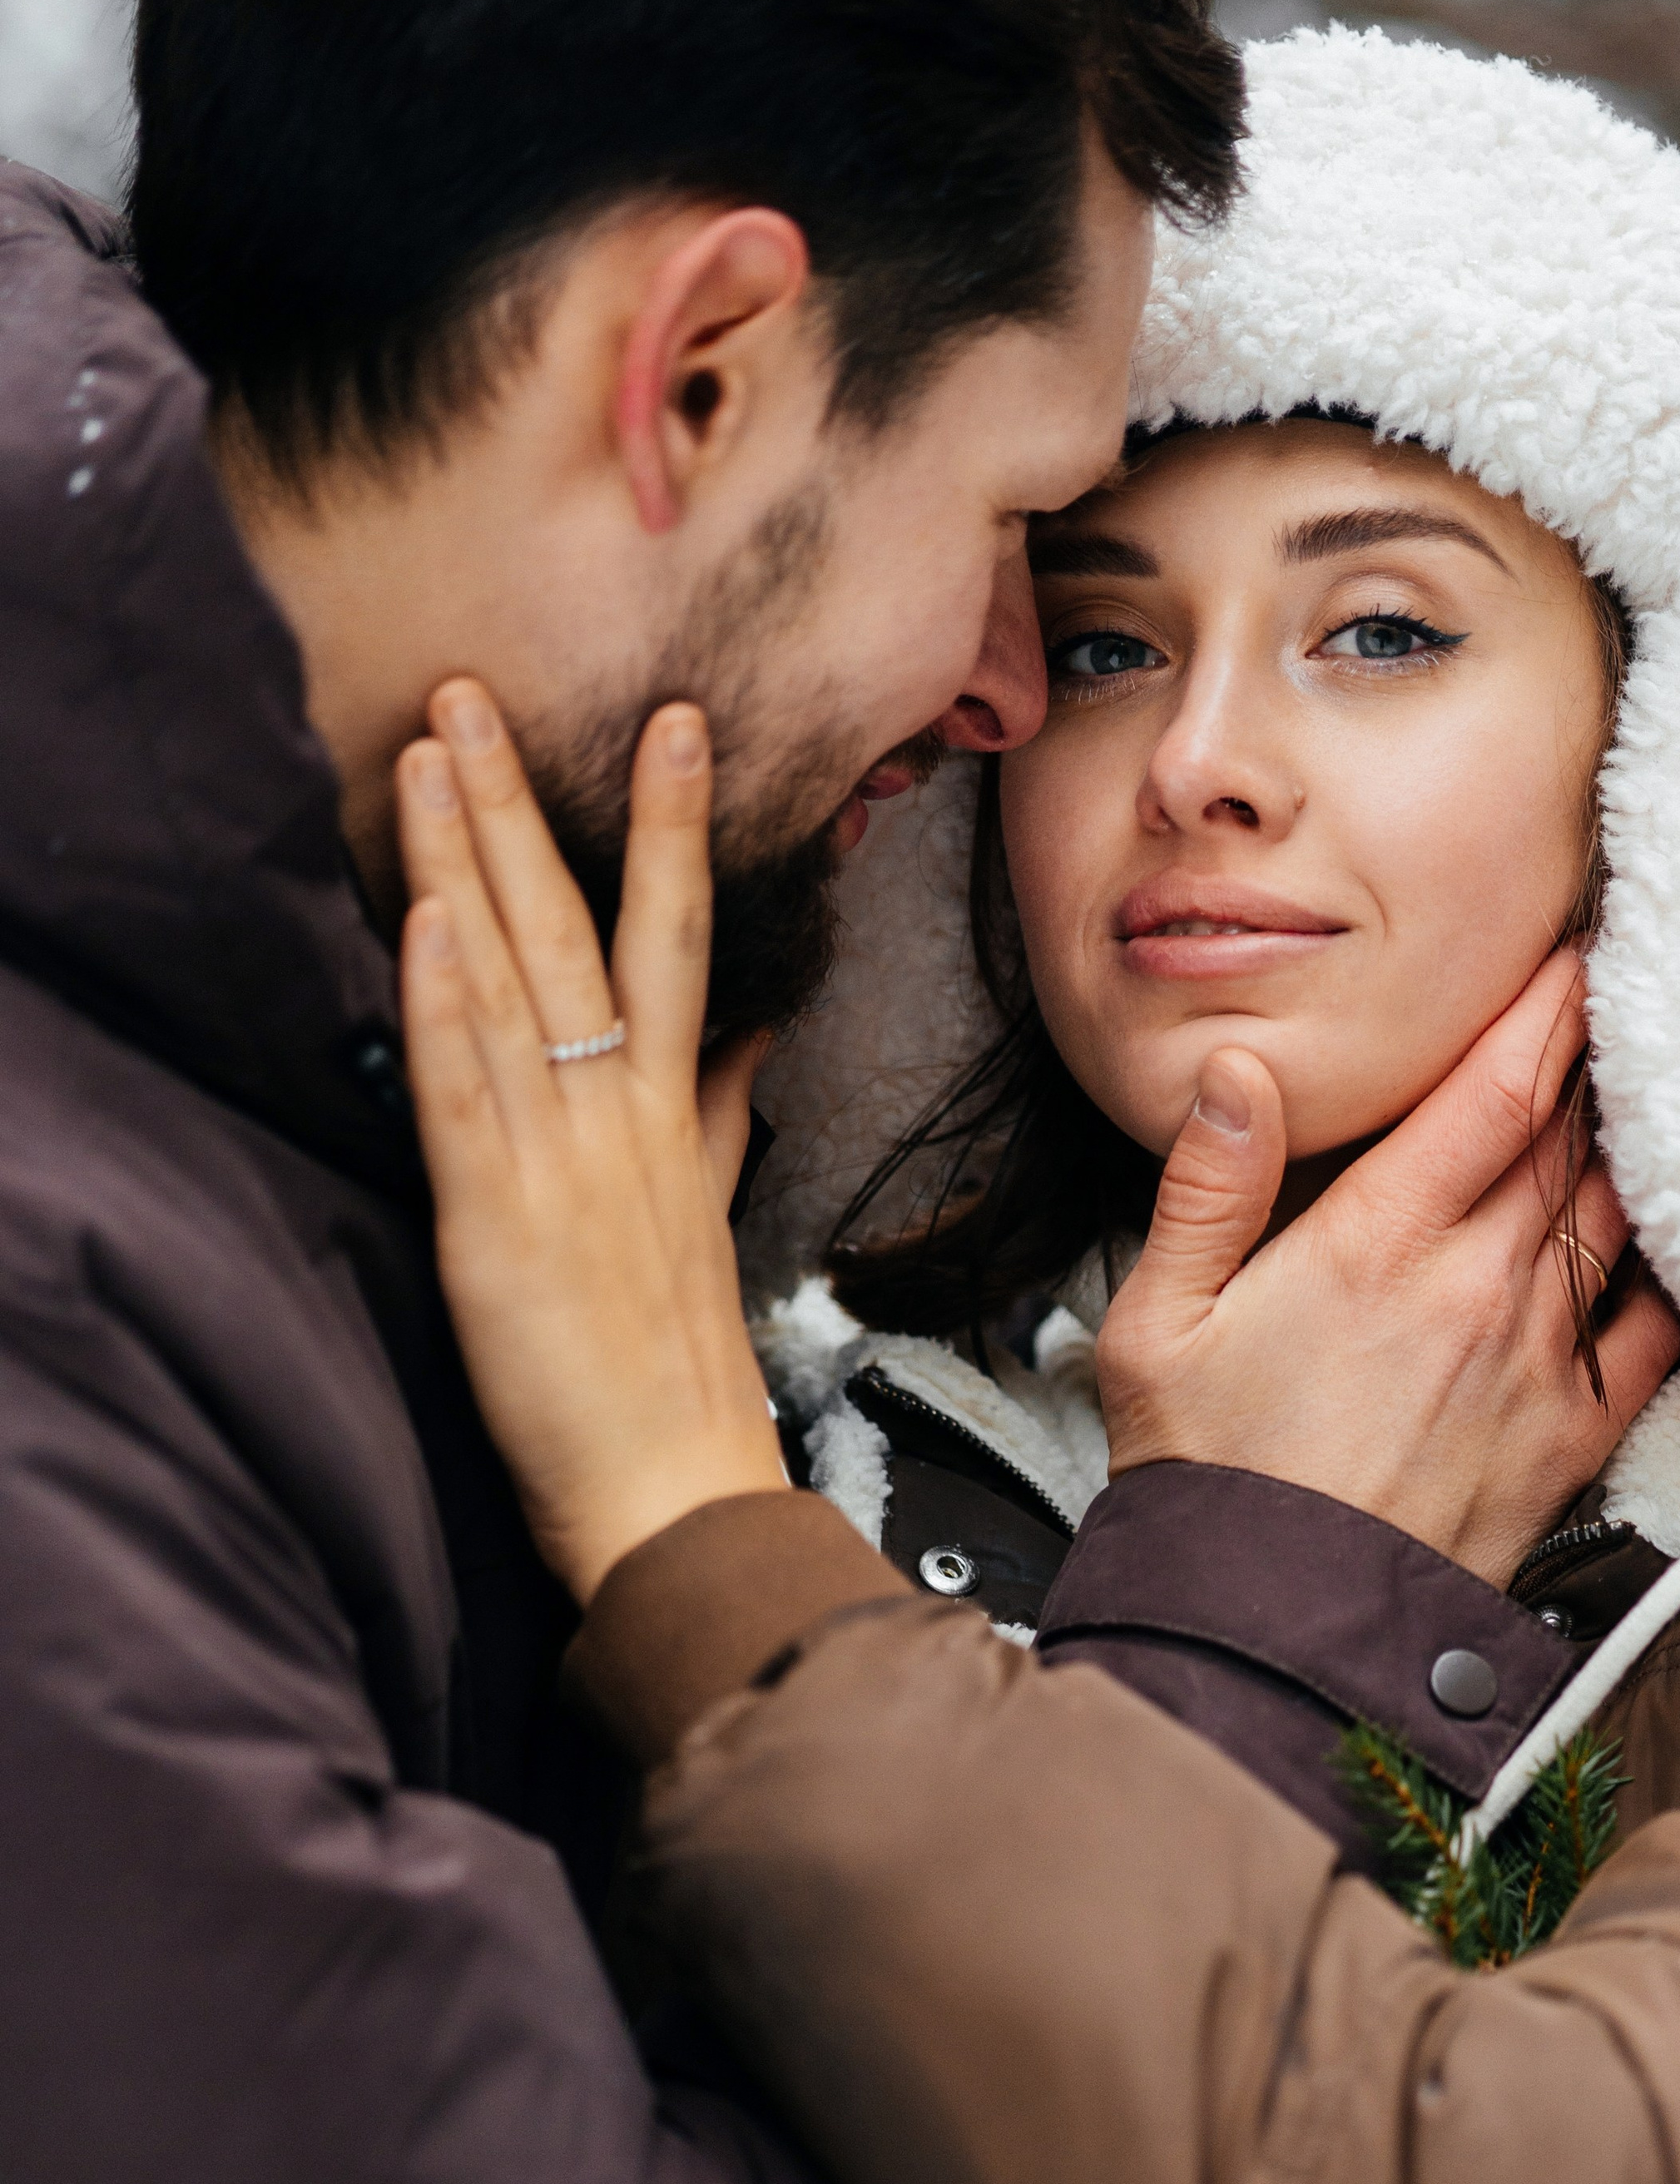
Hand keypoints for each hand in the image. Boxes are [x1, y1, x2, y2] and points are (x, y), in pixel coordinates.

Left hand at [396, 679, 785, 1605]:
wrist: (677, 1490)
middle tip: (475, 692)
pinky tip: (425, 925)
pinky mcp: (497, 1223)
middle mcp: (620, 1117)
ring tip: (426, 757)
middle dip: (523, 803)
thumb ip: (718, 1111)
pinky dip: (445, 1007)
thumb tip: (749, 1034)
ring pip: (511, 987)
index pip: (677, 940)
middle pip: (576, 930)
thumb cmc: (682, 1367)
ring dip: (464, 863)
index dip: (673, 827)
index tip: (675, 724)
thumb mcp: (707, 1213)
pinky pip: (467, 1096)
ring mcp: (561, 1163)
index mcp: (668, 1113)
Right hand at [1097, 948, 1679, 1590]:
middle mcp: (1476, 1289)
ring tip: (1659, 1078)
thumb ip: (1208, 1187)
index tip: (1579, 948)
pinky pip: (1655, 1327)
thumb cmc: (1206, 1479)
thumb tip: (1243, 1069)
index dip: (1548, 1006)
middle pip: (1570, 1134)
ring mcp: (1538, 1362)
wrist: (1273, 1629)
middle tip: (1632, 986)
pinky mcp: (1573, 1435)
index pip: (1495, 1089)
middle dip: (1600, 1053)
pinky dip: (1675, 1262)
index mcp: (1375, 1245)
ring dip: (1637, 1139)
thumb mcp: (1157, 1324)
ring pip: (1615, 1212)